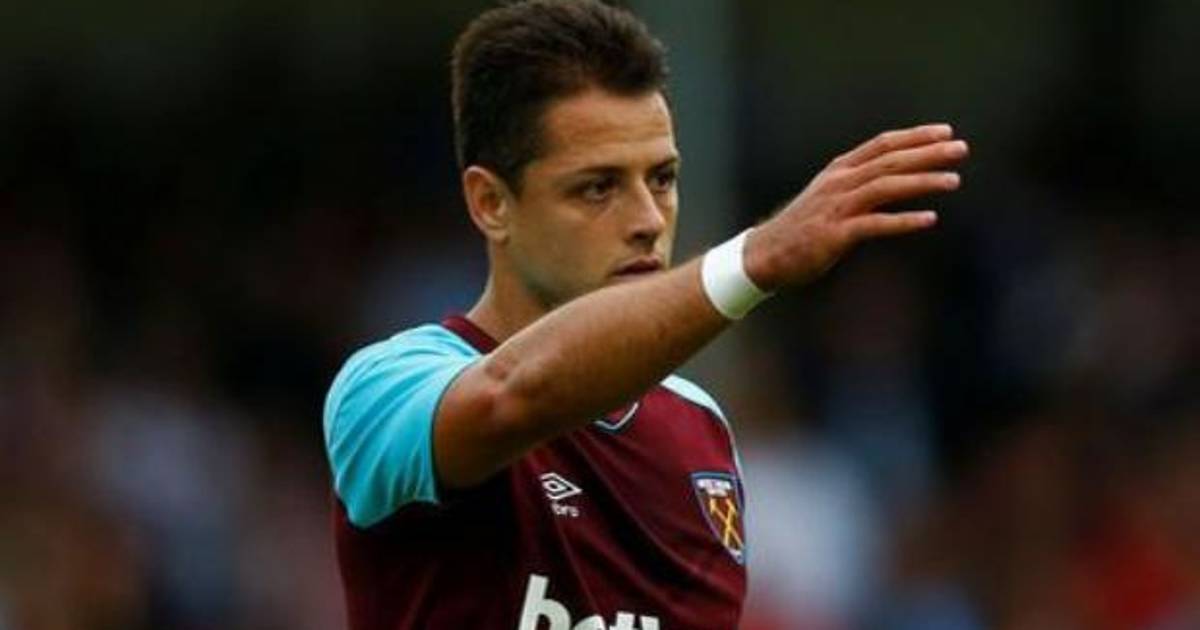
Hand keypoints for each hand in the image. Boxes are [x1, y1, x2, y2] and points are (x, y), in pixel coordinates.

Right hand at [743, 123, 967, 289]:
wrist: (765, 254)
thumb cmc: (801, 227)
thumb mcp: (827, 195)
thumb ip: (856, 183)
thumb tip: (889, 176)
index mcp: (839, 170)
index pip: (882, 144)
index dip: (915, 136)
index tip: (945, 131)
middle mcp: (839, 183)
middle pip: (890, 161)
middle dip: (928, 153)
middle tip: (961, 149)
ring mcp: (837, 207)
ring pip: (886, 187)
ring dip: (922, 182)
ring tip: (954, 181)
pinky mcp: (836, 234)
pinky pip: (875, 224)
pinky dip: (904, 220)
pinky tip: (929, 219)